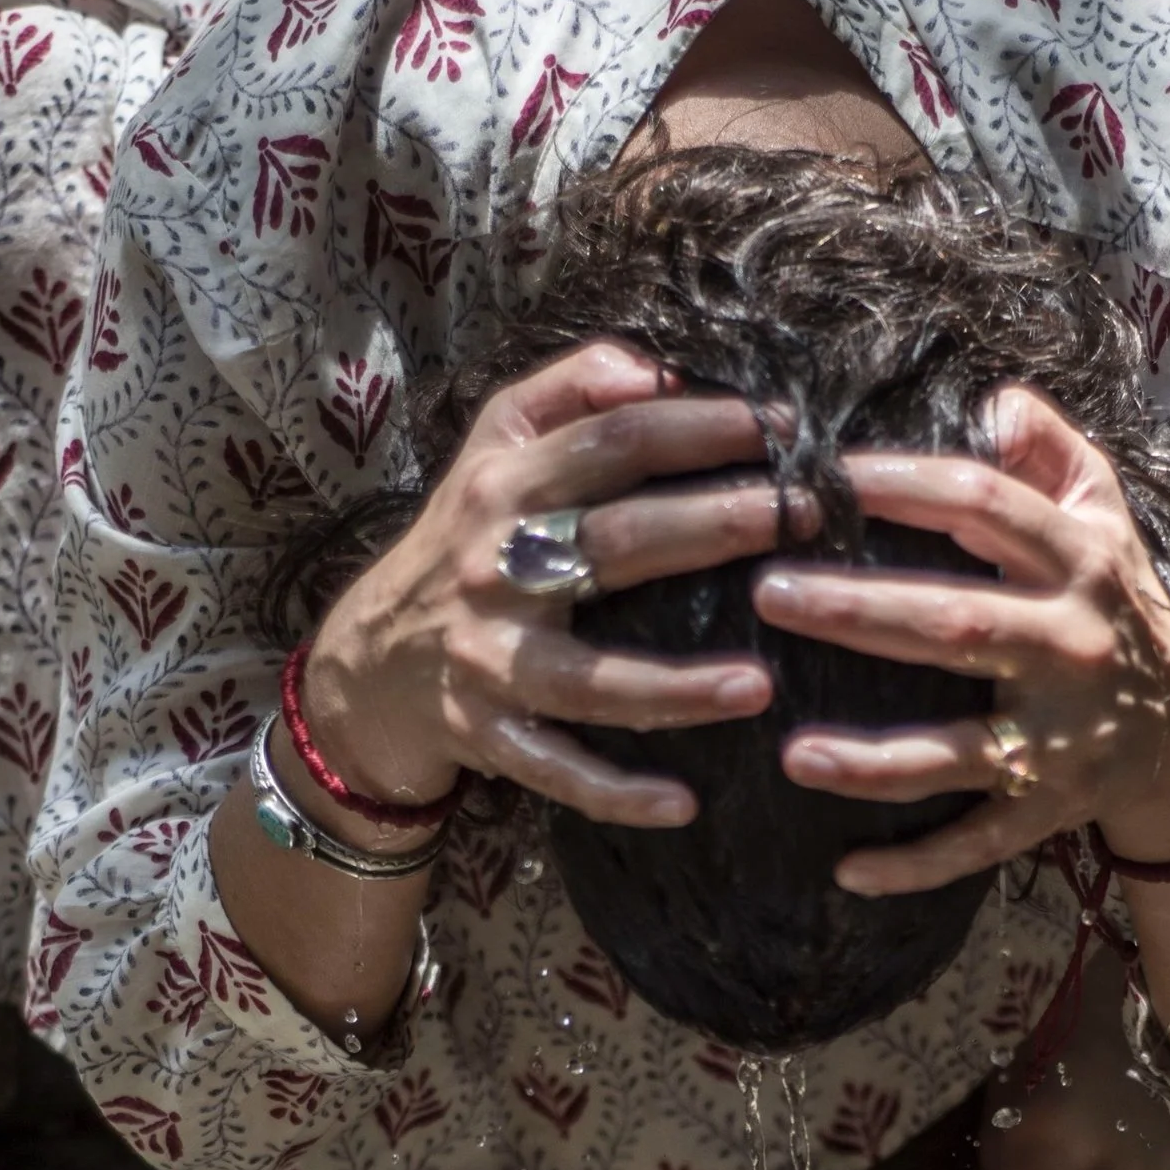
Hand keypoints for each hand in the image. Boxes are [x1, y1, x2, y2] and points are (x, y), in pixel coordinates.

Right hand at [300, 342, 809, 826]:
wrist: (363, 666)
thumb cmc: (463, 542)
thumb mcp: (496, 448)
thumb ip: (571, 390)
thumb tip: (654, 366)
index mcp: (504, 484)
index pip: (611, 441)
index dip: (699, 427)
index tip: (783, 426)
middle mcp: (493, 566)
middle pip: (613, 543)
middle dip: (716, 527)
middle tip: (806, 520)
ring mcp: (488, 656)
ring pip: (587, 677)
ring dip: (674, 686)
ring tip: (759, 687)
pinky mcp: (485, 732)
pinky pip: (555, 768)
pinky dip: (614, 791)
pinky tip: (682, 804)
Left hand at [754, 384, 1169, 893]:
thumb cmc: (1111, 600)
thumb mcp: (1103, 511)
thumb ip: (1049, 446)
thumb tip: (988, 402)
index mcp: (1077, 560)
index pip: (981, 506)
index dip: (898, 486)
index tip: (816, 476)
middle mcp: (1070, 645)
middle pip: (956, 624)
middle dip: (859, 611)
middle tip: (767, 592)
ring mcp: (1060, 737)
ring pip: (959, 751)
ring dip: (874, 759)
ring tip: (792, 754)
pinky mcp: (1048, 809)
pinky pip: (976, 842)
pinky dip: (916, 865)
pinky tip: (845, 872)